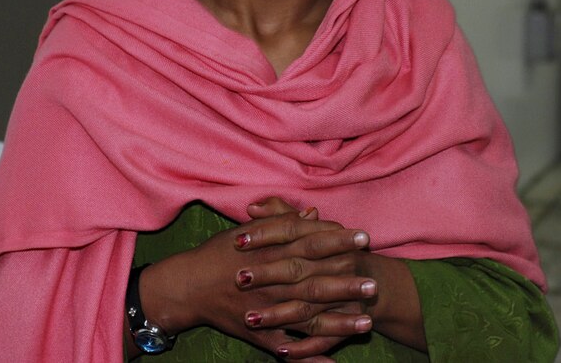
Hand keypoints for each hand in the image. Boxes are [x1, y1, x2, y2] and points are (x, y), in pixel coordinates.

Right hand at [140, 205, 374, 361]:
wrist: (187, 286)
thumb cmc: (219, 253)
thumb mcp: (248, 229)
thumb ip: (282, 220)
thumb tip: (314, 213)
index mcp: (269, 250)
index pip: (309, 242)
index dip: (337, 239)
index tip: (363, 237)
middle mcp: (270, 280)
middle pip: (313, 281)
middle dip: (344, 283)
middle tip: (373, 283)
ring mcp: (266, 310)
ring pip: (306, 318)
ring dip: (337, 321)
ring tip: (365, 322)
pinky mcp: (259, 334)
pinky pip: (288, 348)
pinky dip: (310, 358)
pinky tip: (334, 362)